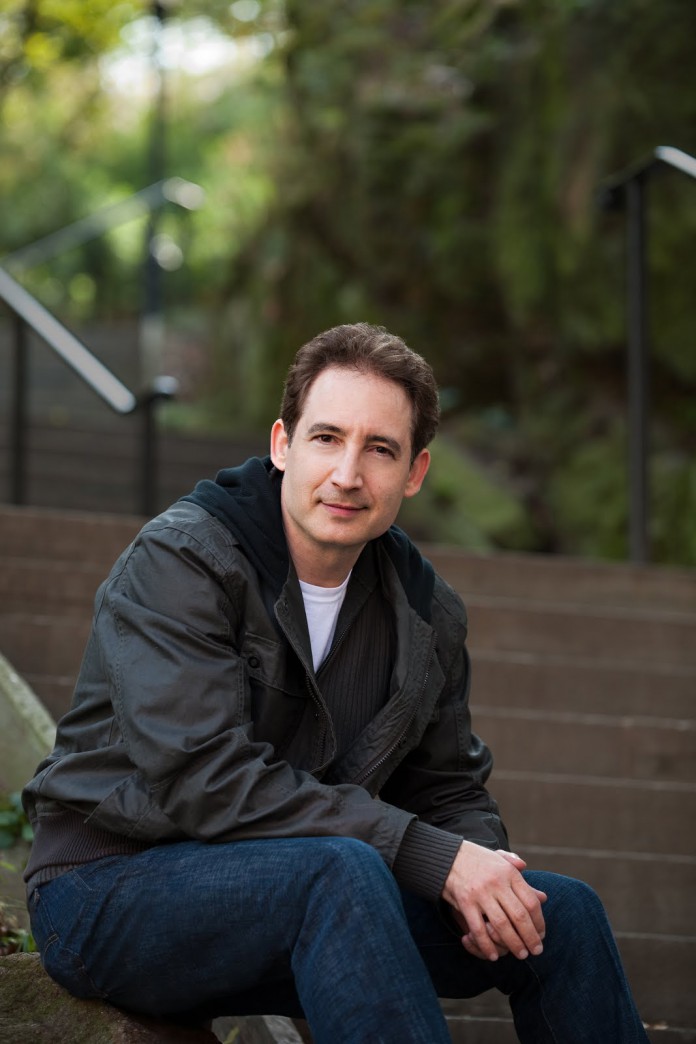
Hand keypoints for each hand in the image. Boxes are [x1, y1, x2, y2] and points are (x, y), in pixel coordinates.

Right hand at [442, 842, 546, 961]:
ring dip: (513, 944)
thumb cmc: (478, 860)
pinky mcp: (465, 902)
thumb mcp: (501, 861)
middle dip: (530, 937)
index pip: (531, 902)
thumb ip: (524, 882)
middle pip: (519, 916)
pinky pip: (479, 929)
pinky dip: (487, 945)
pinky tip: (493, 955)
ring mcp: (480, 893)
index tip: (542, 934)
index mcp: (509, 873)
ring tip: (521, 955)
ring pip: (502, 925)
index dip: (539, 922)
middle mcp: (496, 882)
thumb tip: (543, 897)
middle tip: (536, 951)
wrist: (447, 854)